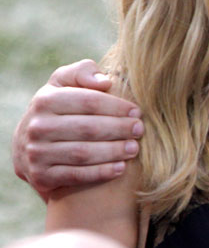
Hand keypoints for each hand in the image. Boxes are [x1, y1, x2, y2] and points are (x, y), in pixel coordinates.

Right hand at [12, 60, 142, 196]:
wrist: (29, 145)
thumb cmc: (59, 108)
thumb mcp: (63, 84)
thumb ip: (82, 72)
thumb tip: (105, 82)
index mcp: (45, 100)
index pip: (89, 102)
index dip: (117, 107)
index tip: (137, 111)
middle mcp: (37, 127)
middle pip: (88, 128)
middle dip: (119, 129)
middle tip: (140, 130)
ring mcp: (36, 153)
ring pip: (83, 153)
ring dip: (113, 151)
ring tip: (134, 148)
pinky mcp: (41, 176)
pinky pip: (76, 175)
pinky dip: (100, 172)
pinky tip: (120, 167)